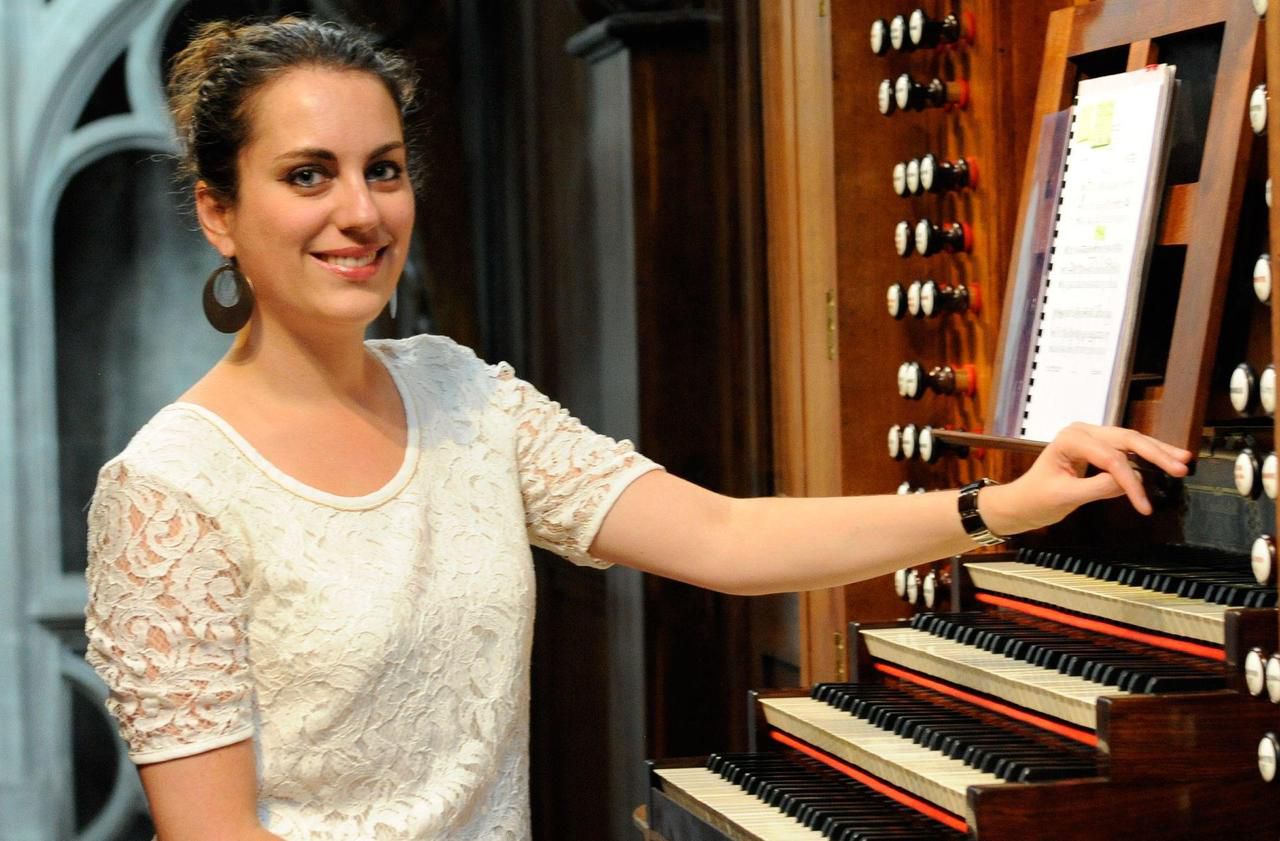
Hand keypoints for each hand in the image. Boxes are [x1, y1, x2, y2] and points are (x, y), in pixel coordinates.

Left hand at [981, 422, 1191, 536]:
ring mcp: (1091, 438)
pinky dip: (1146, 457)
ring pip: (1131, 441)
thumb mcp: (1065, 496)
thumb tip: (1129, 482)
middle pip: (1127, 440)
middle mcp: (1082, 432)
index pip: (1110, 458)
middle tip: (1181, 467)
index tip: (1144, 505)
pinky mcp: (1098, 448)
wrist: (1021, 502)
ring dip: (1157, 452)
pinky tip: (1167, 460)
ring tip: (1183, 460)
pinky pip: (1126, 450)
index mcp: (1070, 439)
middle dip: (1155, 454)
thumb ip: (1097, 488)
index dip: (1131, 482)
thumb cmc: (1036, 499)